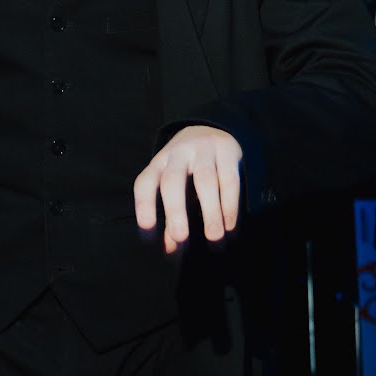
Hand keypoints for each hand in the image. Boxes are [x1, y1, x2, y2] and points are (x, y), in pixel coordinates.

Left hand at [133, 126, 242, 254]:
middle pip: (172, 181)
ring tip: (214, 238)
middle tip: (181, 238)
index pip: (145, 184)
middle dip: (175, 210)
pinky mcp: (227, 150)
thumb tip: (170, 250)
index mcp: (159, 163)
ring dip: (210, 212)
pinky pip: (229, 180)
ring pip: (205, 180)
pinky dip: (230, 205)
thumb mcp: (176, 185)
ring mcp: (203, 149)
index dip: (144, 208)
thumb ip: (171, 217)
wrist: (213, 126)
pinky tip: (230, 226)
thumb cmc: (188, 167)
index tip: (148, 235)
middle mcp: (178, 153)